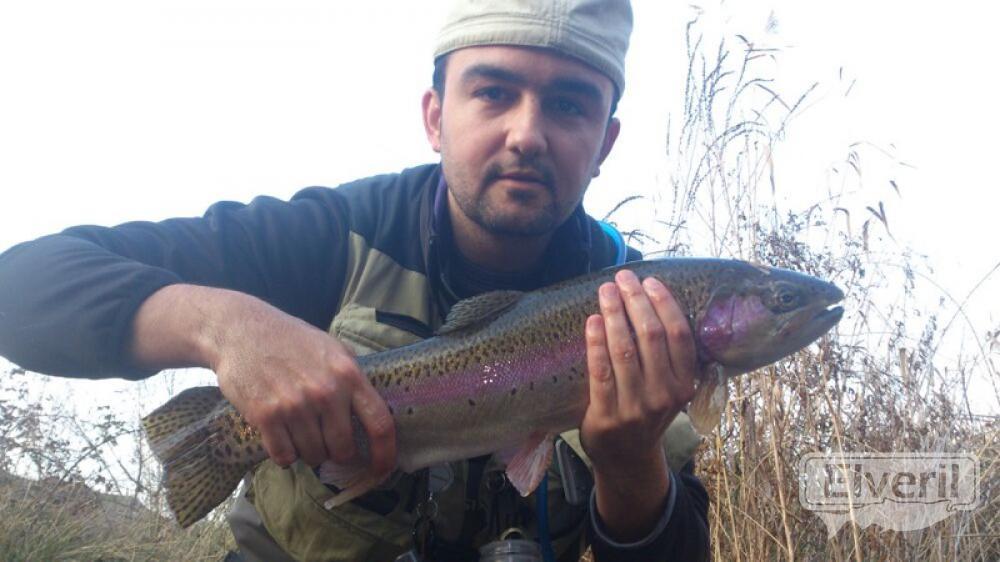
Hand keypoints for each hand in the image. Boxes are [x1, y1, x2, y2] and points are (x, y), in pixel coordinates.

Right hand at [130, 285, 395, 477]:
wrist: (241, 330)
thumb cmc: (291, 339)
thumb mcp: (332, 348)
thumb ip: (353, 377)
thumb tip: (373, 408)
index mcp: (349, 374)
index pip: (380, 423)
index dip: (385, 453)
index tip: (383, 470)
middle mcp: (326, 392)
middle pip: (343, 448)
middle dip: (336, 452)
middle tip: (325, 442)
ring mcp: (295, 405)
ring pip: (313, 455)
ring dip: (307, 451)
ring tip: (298, 430)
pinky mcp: (266, 416)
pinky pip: (284, 456)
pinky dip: (283, 454)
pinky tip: (280, 437)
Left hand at [579, 270, 697, 539]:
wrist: (627, 458)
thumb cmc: (646, 410)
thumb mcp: (669, 388)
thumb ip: (668, 356)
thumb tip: (652, 299)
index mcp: (685, 385)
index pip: (679, 336)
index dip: (664, 304)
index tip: (650, 280)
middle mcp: (664, 395)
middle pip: (651, 336)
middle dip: (636, 300)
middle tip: (623, 277)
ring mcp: (636, 408)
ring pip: (624, 350)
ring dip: (614, 314)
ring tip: (605, 291)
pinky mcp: (607, 416)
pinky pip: (601, 372)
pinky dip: (596, 342)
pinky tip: (592, 320)